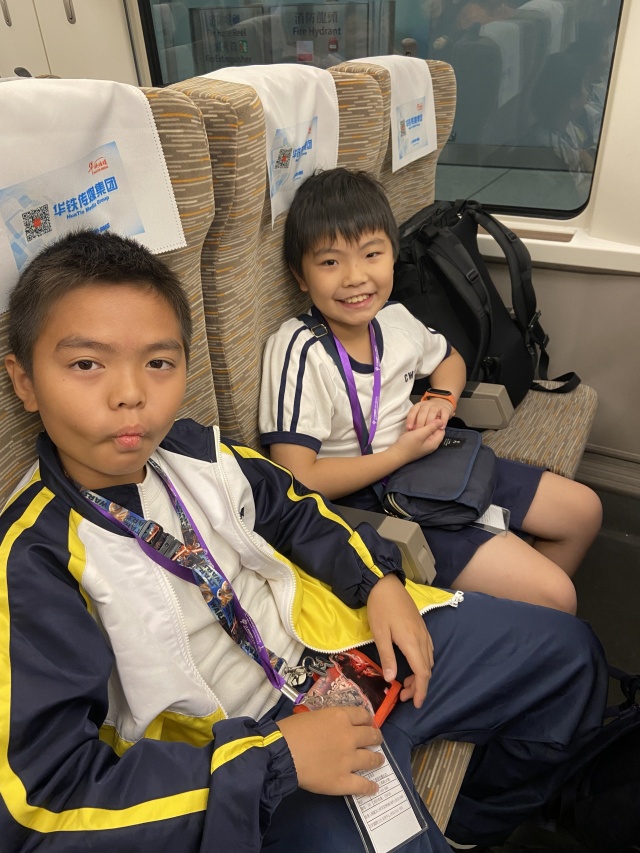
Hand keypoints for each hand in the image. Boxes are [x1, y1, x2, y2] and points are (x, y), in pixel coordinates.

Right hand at [277, 706, 383, 795]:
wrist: (282, 752)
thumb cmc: (291, 730)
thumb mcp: (313, 715)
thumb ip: (328, 720)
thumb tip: (331, 727)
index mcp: (341, 717)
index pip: (363, 715)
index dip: (368, 720)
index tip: (368, 723)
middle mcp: (349, 736)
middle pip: (371, 736)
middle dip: (376, 738)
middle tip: (376, 741)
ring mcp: (348, 759)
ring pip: (371, 759)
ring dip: (377, 759)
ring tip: (379, 760)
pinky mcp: (343, 780)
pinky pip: (361, 784)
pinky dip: (370, 787)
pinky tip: (374, 788)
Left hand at [366, 574, 433, 707]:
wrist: (386, 584)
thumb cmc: (380, 608)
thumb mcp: (379, 634)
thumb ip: (387, 657)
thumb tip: (390, 679)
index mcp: (412, 642)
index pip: (422, 673)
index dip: (420, 690)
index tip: (416, 704)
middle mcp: (422, 639)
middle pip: (427, 669)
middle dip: (418, 685)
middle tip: (403, 694)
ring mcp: (424, 632)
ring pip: (429, 660)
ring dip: (420, 675)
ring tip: (405, 683)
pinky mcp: (421, 627)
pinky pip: (428, 650)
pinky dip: (422, 663)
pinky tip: (412, 664)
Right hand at [391, 419, 445, 466]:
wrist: (395, 454)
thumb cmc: (408, 445)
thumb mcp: (420, 434)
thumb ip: (431, 427)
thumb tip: (441, 421)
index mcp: (434, 443)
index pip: (441, 430)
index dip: (438, 422)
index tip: (431, 415)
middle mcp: (431, 443)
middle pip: (435, 430)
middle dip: (430, 423)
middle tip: (423, 418)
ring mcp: (424, 443)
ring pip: (428, 431)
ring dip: (423, 425)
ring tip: (417, 422)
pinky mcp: (418, 442)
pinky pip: (422, 433)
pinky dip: (419, 428)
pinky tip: (414, 426)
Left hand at [406, 399, 453, 430]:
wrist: (443, 402)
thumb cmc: (429, 412)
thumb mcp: (421, 414)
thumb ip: (416, 420)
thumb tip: (409, 430)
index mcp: (419, 405)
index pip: (413, 411)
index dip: (410, 419)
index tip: (409, 428)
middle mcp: (427, 404)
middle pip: (422, 412)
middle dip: (420, 422)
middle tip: (419, 432)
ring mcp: (437, 406)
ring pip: (432, 412)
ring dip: (430, 422)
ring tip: (429, 431)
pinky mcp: (446, 409)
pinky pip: (444, 414)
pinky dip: (443, 421)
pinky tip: (441, 428)